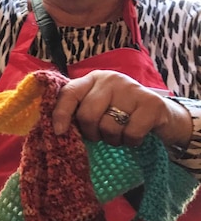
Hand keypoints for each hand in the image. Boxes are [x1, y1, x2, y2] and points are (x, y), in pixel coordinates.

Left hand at [52, 69, 192, 149]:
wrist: (164, 116)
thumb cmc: (123, 114)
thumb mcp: (98, 108)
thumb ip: (78, 111)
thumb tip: (56, 129)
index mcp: (93, 79)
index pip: (69, 93)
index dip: (60, 113)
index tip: (59, 132)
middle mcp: (111, 79)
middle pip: (87, 114)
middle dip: (92, 133)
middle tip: (101, 135)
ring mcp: (132, 89)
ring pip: (108, 127)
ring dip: (113, 139)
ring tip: (120, 133)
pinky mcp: (152, 104)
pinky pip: (130, 133)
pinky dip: (131, 141)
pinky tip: (136, 135)